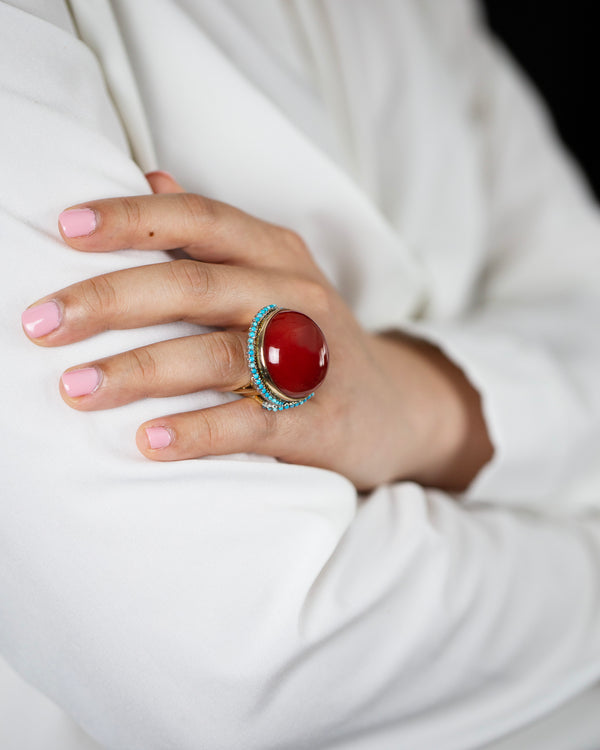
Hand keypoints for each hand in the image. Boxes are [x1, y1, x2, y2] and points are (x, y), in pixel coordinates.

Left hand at [22, 173, 491, 490]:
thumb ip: (212, 237)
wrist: (396, 408)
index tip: (66, 229)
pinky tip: (149, 440)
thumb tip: (149, 180)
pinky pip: (255, 423)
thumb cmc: (314, 339)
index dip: (134, 220)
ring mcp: (315, 359)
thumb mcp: (275, 275)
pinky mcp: (321, 421)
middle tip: (40, 323)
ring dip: (143, 370)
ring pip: (221, 355)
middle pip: (198, 288)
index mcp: (279, 254)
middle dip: (113, 301)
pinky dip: (201, 430)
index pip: (201, 221)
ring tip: (76, 387)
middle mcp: (298, 296)